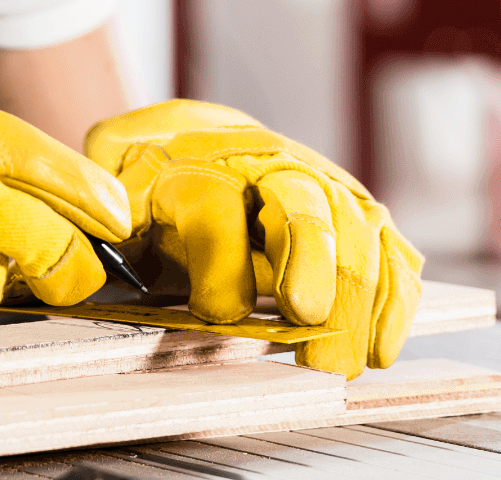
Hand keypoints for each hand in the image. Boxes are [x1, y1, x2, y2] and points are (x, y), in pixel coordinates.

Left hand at [85, 100, 421, 377]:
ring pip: (356, 232)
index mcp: (200, 159)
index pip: (217, 207)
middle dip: (309, 260)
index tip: (217, 312)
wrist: (189, 138)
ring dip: (354, 298)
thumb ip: (107, 201)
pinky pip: (392, 253)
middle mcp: (271, 164)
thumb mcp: (110, 172)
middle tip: (305, 316)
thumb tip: (113, 233)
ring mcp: (323, 185)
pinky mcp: (357, 215)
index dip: (221, 263)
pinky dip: (394, 301)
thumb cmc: (148, 171)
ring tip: (335, 361)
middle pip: (301, 205)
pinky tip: (381, 347)